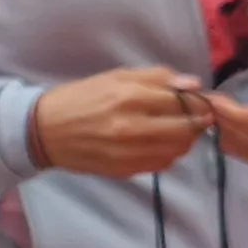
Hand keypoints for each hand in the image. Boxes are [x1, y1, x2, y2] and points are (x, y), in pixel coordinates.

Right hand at [29, 67, 213, 176]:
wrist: (44, 131)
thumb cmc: (81, 98)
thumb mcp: (115, 76)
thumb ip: (156, 78)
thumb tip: (192, 84)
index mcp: (130, 96)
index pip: (183, 102)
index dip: (200, 102)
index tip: (203, 102)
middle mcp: (132, 126)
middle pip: (186, 129)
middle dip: (198, 123)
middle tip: (198, 118)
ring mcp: (128, 152)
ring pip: (177, 150)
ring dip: (185, 141)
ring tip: (178, 131)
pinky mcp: (124, 170)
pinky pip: (161, 165)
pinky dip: (168, 155)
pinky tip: (160, 145)